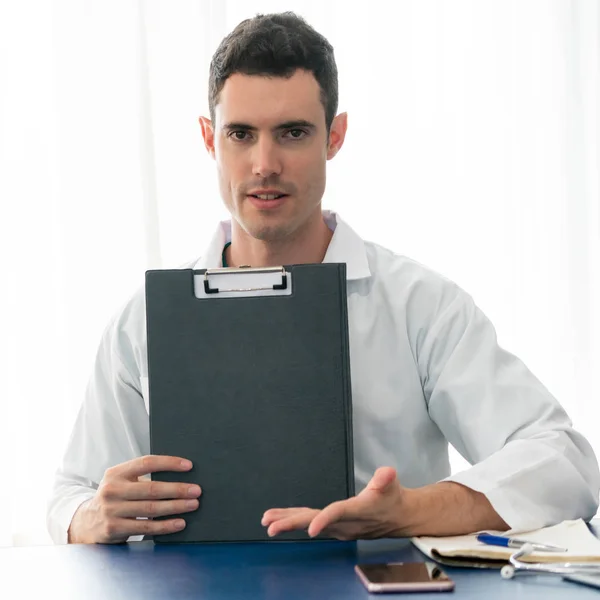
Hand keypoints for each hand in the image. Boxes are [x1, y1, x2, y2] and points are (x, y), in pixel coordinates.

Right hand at [68, 455, 201, 543]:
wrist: (85, 522)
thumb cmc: (115, 497)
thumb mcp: (121, 481)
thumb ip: (141, 476)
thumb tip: (180, 474)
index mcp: (117, 472)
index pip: (146, 462)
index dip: (169, 463)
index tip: (189, 466)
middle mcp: (112, 489)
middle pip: (152, 488)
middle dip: (177, 489)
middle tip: (197, 490)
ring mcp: (112, 510)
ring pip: (151, 509)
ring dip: (176, 507)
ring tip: (193, 504)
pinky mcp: (114, 529)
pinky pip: (146, 527)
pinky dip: (165, 526)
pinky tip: (180, 523)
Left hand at [261, 467, 405, 540]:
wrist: (397, 517)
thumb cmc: (392, 497)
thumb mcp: (391, 484)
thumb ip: (386, 478)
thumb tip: (387, 473)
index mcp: (356, 511)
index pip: (338, 515)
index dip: (325, 521)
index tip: (311, 530)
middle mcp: (344, 523)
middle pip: (315, 523)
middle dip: (292, 525)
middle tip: (270, 527)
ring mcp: (337, 526)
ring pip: (309, 523)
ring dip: (288, 522)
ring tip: (267, 521)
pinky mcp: (334, 525)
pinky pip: (311, 522)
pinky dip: (295, 519)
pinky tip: (281, 518)